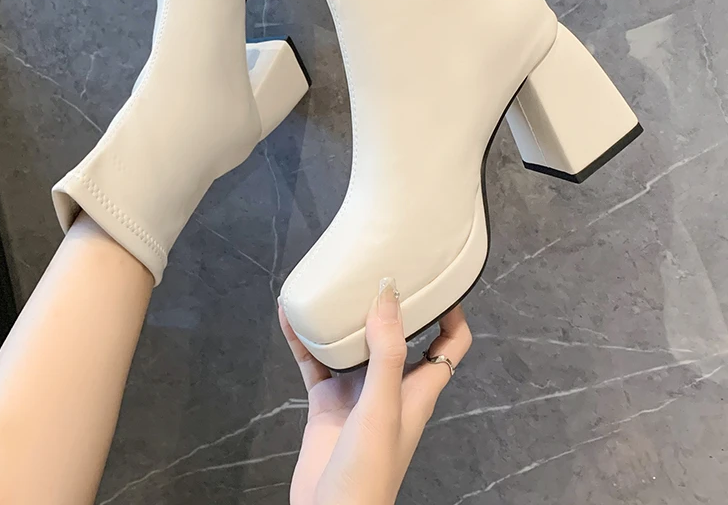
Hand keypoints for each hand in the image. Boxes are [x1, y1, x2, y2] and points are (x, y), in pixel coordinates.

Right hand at [279, 279, 472, 504]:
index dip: (451, 311)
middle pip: (396, 334)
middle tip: (373, 266)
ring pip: (351, 343)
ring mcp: (356, 393)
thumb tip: (388, 294)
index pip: (450, 342)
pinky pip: (314, 362)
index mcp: (417, 388)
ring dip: (340, 317)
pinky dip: (303, 339)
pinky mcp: (327, 403)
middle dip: (387, 303)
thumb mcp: (381, 408)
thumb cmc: (368, 473)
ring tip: (329, 283)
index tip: (436, 280)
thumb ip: (386, 352)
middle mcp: (390, 386)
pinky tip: (289, 316)